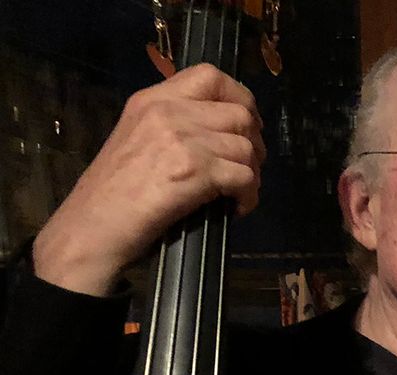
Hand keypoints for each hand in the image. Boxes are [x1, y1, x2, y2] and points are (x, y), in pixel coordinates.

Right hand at [33, 64, 264, 296]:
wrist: (92, 226)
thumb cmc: (112, 193)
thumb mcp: (138, 140)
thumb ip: (175, 126)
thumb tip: (220, 130)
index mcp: (152, 100)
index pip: (210, 76)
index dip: (239, 97)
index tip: (246, 124)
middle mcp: (168, 112)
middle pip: (239, 113)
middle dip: (254, 142)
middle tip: (248, 166)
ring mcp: (181, 139)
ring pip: (246, 147)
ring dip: (252, 173)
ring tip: (239, 192)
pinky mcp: (194, 171)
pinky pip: (244, 177)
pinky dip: (248, 196)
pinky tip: (236, 207)